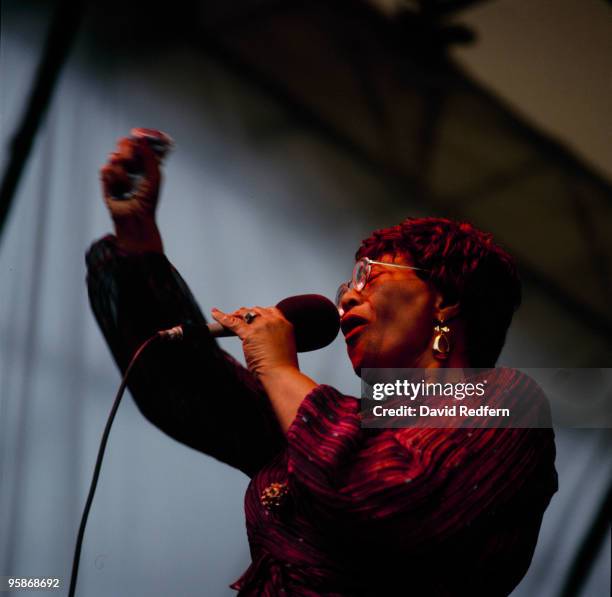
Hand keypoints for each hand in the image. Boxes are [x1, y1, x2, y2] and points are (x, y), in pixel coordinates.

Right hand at [99, 136, 162, 252]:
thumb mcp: (154, 175)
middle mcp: (129, 166)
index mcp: (143, 164)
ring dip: (123, 174)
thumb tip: (141, 138)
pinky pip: (105, 171)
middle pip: (122, 147)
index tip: (134, 140)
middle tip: (130, 163)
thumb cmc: (148, 199)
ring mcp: (116, 173)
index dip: (133, 141)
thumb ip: (149, 156)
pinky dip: (113, 180)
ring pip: (114, 160)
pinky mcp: (106, 181)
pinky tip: (119, 190)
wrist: (135, 217)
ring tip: (128, 187)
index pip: (135, 144)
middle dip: (126, 154)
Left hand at [211, 306, 298, 379]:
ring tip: (230, 318)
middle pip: (256, 310)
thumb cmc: (283, 367)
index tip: (253, 318)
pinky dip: (221, 316)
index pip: (270, 310)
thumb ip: (275, 339)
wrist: (281, 375)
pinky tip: (215, 313)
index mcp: (284, 324)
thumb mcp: (284, 347)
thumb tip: (264, 341)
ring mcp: (261, 326)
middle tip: (239, 320)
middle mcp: (273, 321)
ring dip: (237, 315)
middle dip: (247, 314)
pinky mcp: (249, 334)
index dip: (259, 313)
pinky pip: (232, 322)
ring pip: (245, 313)